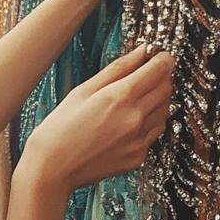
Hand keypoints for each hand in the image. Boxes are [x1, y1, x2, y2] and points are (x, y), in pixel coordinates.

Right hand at [19, 47, 174, 200]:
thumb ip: (118, 68)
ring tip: (137, 98)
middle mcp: (135, 118)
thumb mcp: (84, 89)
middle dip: (162, 77)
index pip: (159, 70)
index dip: (163, 59)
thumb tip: (141, 51)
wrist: (53, 167)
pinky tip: (130, 121)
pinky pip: (155, 133)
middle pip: (166, 88)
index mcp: (120, 97)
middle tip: (149, 74)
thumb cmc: (61, 126)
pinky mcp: (138, 157)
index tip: (161, 55)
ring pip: (165, 111)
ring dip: (158, 100)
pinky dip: (150, 122)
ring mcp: (139, 140)